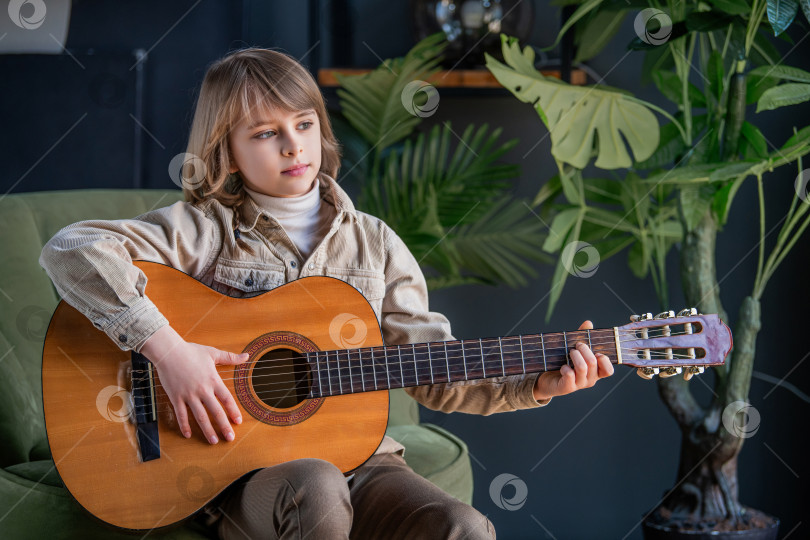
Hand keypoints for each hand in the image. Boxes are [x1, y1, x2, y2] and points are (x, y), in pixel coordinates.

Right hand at [139, 325, 248, 443]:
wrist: (168, 351)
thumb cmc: (191, 351)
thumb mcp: (212, 353)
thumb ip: (230, 357)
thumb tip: (246, 356)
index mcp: (213, 380)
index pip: (227, 399)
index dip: (233, 411)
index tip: (238, 422)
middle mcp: (202, 390)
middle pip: (216, 411)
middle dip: (224, 426)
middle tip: (230, 438)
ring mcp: (189, 395)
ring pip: (200, 416)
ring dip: (207, 430)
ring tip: (213, 441)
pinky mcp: (176, 397)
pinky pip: (181, 415)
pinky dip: (184, 426)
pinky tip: (188, 435)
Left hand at [533, 320, 613, 401]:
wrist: (548, 379)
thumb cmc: (564, 362)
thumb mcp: (574, 349)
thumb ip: (582, 337)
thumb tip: (588, 323)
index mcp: (595, 372)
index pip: (608, 370)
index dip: (604, 360)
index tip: (596, 351)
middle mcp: (590, 379)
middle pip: (593, 363)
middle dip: (584, 349)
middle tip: (577, 345)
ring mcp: (579, 385)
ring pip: (582, 368)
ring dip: (575, 356)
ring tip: (570, 352)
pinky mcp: (566, 387)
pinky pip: (570, 375)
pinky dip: (566, 368)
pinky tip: (562, 366)